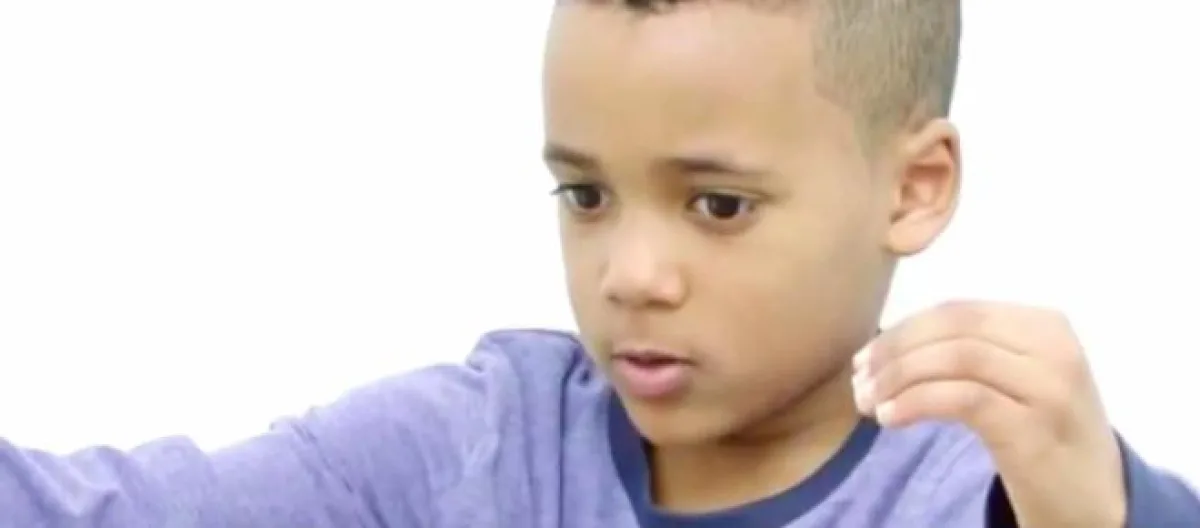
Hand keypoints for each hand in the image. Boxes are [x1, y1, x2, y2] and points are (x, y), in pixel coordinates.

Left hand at [851, 300, 1125, 526]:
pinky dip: (916, 402)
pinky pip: (963, 399)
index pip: (957, 311)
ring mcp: (1050, 388)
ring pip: (955, 358)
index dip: (902, 330)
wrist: (1095, 500)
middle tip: (859, 380)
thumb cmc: (1043, 435)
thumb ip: (971, 350)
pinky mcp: (1035, 428)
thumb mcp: (1017, 378)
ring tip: (869, 403)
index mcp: (1045, 325)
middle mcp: (1054, 348)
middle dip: (895, 350)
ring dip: (899, 378)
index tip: (865, 358)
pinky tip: (889, 417)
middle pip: (954, 328)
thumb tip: (887, 343)